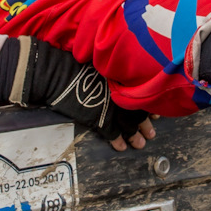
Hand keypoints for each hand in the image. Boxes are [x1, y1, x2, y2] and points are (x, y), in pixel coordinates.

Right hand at [3, 38, 156, 148]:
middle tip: (151, 134)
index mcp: (120, 79)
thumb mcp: (98, 64)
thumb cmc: (72, 65)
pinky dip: (118, 141)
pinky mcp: (98, 119)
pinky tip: (121, 147)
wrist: (56, 74)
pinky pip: (112, 133)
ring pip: (129, 125)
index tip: (155, 114)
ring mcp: (110, 107)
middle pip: (138, 112)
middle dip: (145, 125)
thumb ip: (111, 74)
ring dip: (135, 136)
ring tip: (140, 144)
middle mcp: (119, 93)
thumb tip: (116, 80)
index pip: (140, 94)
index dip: (148, 106)